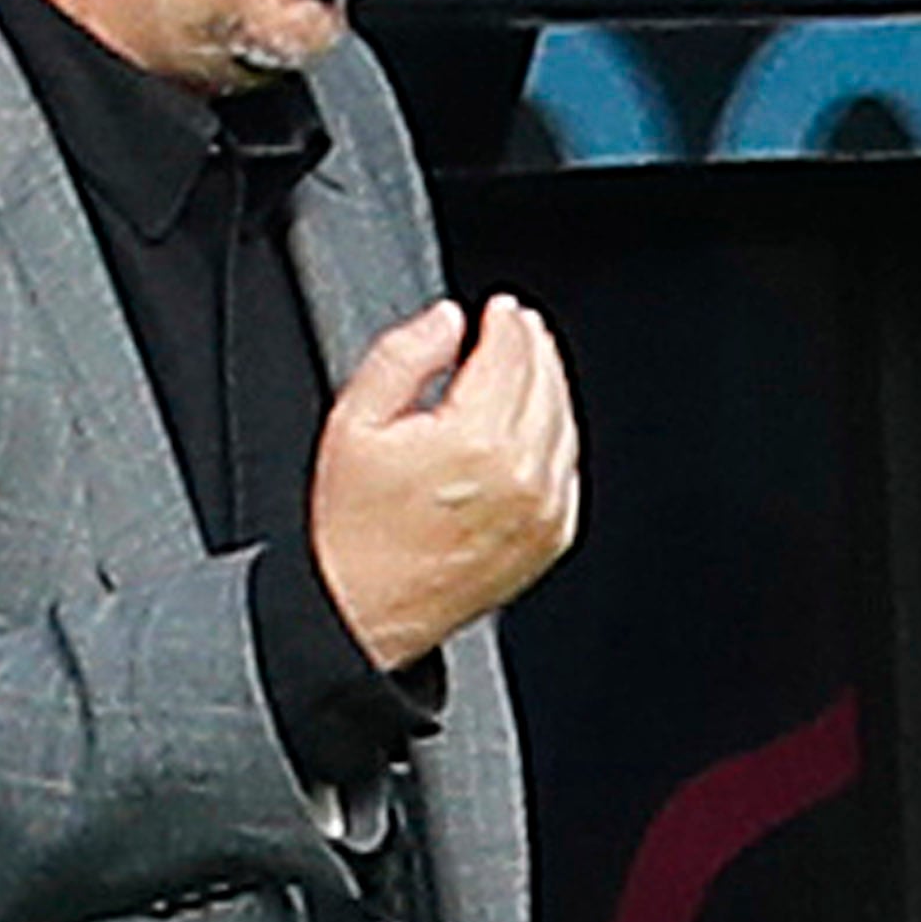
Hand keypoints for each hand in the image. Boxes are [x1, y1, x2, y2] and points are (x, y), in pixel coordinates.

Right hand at [310, 296, 577, 671]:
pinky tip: (533, 426)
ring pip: (565, 422)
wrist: (362, 612)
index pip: (511, 354)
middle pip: (546, 381)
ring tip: (527, 367)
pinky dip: (557, 438)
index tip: (499, 309)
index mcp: (475, 439)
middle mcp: (522, 475)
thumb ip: (403, 356)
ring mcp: (543, 510)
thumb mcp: (353, 423)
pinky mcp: (551, 538)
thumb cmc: (352, 530)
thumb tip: (447, 321)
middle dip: (532, 346)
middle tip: (516, 326)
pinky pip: (568, 469)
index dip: (506, 321)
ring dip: (550, 387)